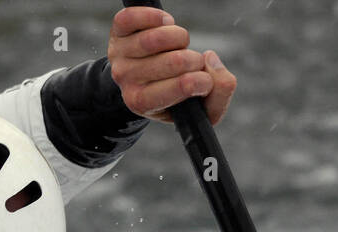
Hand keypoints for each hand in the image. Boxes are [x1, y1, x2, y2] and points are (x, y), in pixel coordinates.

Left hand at [107, 6, 236, 125]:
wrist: (137, 81)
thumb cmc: (173, 95)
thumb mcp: (197, 109)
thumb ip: (219, 93)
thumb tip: (210, 59)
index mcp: (144, 103)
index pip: (181, 86)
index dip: (202, 81)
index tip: (204, 81)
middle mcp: (126, 81)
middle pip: (175, 60)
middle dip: (194, 60)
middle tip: (191, 63)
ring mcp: (119, 56)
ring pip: (158, 37)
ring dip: (180, 37)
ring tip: (179, 46)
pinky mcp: (117, 32)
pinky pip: (133, 17)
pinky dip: (157, 16)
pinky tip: (165, 24)